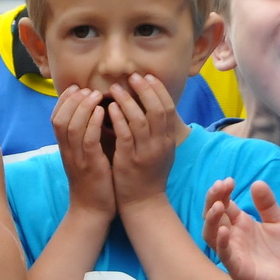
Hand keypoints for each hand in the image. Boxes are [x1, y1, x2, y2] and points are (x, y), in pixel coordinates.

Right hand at [52, 85, 114, 218]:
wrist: (92, 211)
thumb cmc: (93, 183)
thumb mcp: (84, 158)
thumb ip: (85, 138)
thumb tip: (93, 116)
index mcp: (65, 149)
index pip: (56, 118)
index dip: (63, 100)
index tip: (76, 87)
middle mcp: (67, 152)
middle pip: (60, 118)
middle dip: (72, 100)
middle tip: (87, 89)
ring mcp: (77, 158)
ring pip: (72, 126)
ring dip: (83, 107)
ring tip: (95, 95)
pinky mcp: (91, 165)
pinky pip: (88, 140)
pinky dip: (94, 123)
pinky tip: (103, 112)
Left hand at [109, 73, 179, 213]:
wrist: (143, 203)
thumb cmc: (147, 175)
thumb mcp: (160, 151)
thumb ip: (158, 130)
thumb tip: (151, 106)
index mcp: (169, 140)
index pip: (168, 108)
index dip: (158, 90)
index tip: (147, 77)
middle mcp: (161, 144)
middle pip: (158, 109)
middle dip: (145, 90)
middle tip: (133, 76)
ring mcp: (146, 152)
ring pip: (141, 120)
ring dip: (128, 101)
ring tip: (115, 88)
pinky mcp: (130, 160)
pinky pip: (125, 135)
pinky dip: (119, 119)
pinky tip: (110, 108)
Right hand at [204, 178, 279, 279]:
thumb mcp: (279, 222)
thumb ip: (268, 204)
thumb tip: (257, 183)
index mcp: (241, 224)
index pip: (224, 204)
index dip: (222, 192)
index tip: (229, 180)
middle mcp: (232, 237)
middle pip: (213, 217)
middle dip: (213, 200)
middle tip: (220, 186)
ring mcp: (232, 253)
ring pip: (211, 235)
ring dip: (212, 220)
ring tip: (218, 206)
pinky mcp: (237, 269)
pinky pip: (224, 256)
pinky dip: (222, 243)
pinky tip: (225, 230)